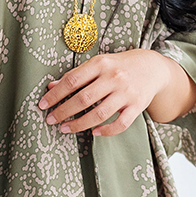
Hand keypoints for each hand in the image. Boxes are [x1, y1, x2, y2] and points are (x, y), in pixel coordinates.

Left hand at [39, 49, 195, 135]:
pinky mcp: (137, 106)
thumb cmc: (119, 65)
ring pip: (99, 113)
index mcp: (100, 64)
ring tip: (65, 129)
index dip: (55, 95)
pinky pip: (120, 124)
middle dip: (63, 111)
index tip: (42, 105)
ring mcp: (126, 93)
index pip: (72, 80)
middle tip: (50, 120)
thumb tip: (51, 86)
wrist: (152, 66)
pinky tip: (94, 132)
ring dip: (79, 124)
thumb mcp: (98, 64)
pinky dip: (106, 131)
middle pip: (83, 99)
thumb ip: (76, 75)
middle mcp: (113, 78)